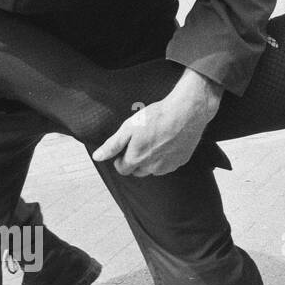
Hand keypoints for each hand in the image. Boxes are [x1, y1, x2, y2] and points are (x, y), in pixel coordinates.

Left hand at [93, 68, 222, 176]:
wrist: (186, 112)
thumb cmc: (156, 117)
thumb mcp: (129, 127)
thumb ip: (112, 145)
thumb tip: (97, 157)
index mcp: (136, 159)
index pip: (122, 169)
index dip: (122, 158)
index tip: (127, 147)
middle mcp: (152, 167)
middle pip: (138, 171)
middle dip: (136, 161)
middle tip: (142, 142)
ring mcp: (168, 165)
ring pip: (154, 170)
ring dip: (151, 161)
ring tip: (156, 141)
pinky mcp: (181, 161)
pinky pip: (169, 165)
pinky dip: (166, 158)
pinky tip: (168, 142)